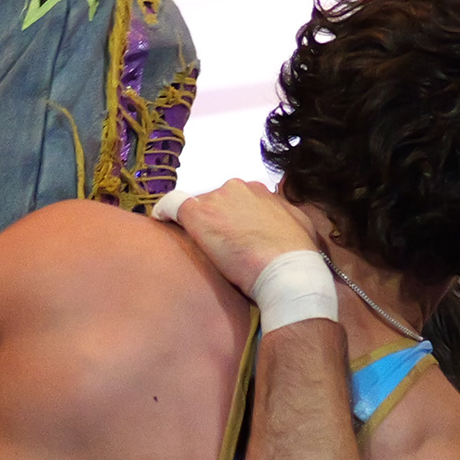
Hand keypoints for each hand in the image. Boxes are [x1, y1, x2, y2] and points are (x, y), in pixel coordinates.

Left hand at [163, 178, 321, 292]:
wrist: (288, 271)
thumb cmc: (299, 255)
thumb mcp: (299, 223)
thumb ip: (282, 213)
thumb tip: (279, 214)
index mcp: (259, 190)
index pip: (234, 199)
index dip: (229, 218)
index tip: (228, 234)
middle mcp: (237, 187)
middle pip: (213, 202)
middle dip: (213, 221)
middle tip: (217, 248)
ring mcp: (216, 199)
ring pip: (196, 208)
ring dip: (197, 226)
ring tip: (200, 250)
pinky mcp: (198, 214)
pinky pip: (171, 206)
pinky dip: (164, 213)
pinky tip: (160, 221)